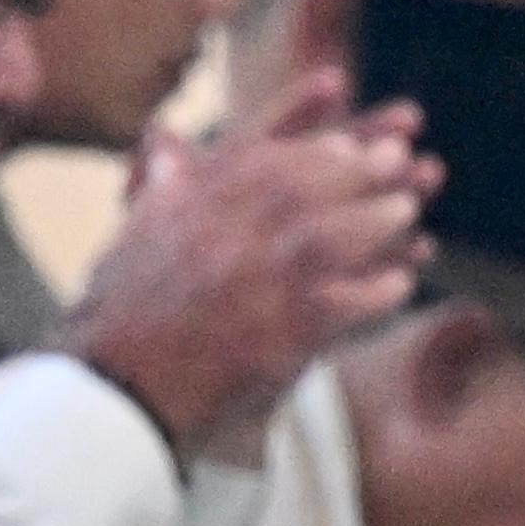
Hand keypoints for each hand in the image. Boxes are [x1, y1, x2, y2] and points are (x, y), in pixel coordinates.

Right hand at [62, 68, 436, 456]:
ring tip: (409, 209)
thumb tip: (164, 138)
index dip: (307, 144)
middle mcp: (221, 239)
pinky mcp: (281, 335)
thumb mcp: (129, 238)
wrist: (118, 387)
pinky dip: (378, 288)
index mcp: (185, 211)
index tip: (343, 140)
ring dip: (376, 221)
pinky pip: (346, 303)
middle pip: (303, 190)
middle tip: (396, 157)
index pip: (256, 160)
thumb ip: (159, 188)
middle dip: (355, 170)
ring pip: (332, 238)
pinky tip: (400, 281)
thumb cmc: (115, 314)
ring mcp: (253, 285)